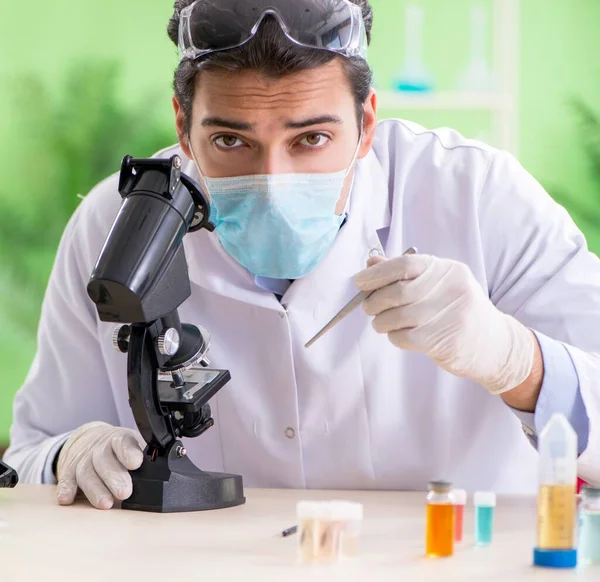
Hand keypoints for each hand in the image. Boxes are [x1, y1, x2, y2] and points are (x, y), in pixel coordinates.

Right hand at [56, 421, 144, 509]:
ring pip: (86, 472)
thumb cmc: (119, 449)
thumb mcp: (134, 446)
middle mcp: (100, 448)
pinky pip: (65, 479)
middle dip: (114, 477)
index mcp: (119, 439)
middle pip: (104, 460)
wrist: (90, 439)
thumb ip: (147, 458)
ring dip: (95, 489)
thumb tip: (168, 471)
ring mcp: (83, 459)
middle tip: (125, 492)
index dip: (128, 452)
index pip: (123, 442)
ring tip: (105, 504)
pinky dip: (66, 489)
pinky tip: (67, 499)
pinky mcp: (69, 471)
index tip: (137, 463)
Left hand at [354, 253, 534, 394]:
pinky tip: (399, 335)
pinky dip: (393, 336)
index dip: (376, 273)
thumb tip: (371, 262)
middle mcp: (451, 289)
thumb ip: (405, 273)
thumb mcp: (438, 284)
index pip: (404, 264)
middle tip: (368, 307)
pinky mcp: (444, 341)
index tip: (360, 281)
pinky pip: (404, 337)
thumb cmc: (457, 310)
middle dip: (374, 301)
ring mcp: (450, 315)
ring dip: (380, 322)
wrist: (494, 344)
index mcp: (447, 269)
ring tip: (382, 323)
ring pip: (397, 317)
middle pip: (397, 292)